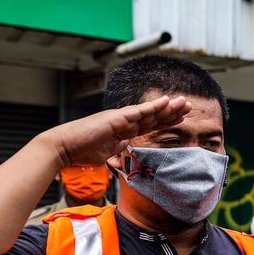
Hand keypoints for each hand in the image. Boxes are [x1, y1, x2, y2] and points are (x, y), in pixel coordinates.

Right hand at [38, 96, 188, 166]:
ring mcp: (120, 118)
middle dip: (172, 112)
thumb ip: (118, 148)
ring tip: (184, 103)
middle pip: (153, 116)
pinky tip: (166, 102)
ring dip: (168, 108)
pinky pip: (138, 112)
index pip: (149, 124)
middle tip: (189, 106)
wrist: (64, 148)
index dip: (165, 121)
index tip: (180, 118)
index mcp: (122, 130)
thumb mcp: (106, 152)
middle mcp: (123, 121)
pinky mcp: (115, 119)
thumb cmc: (80, 151)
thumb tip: (126, 146)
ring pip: (150, 113)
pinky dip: (153, 107)